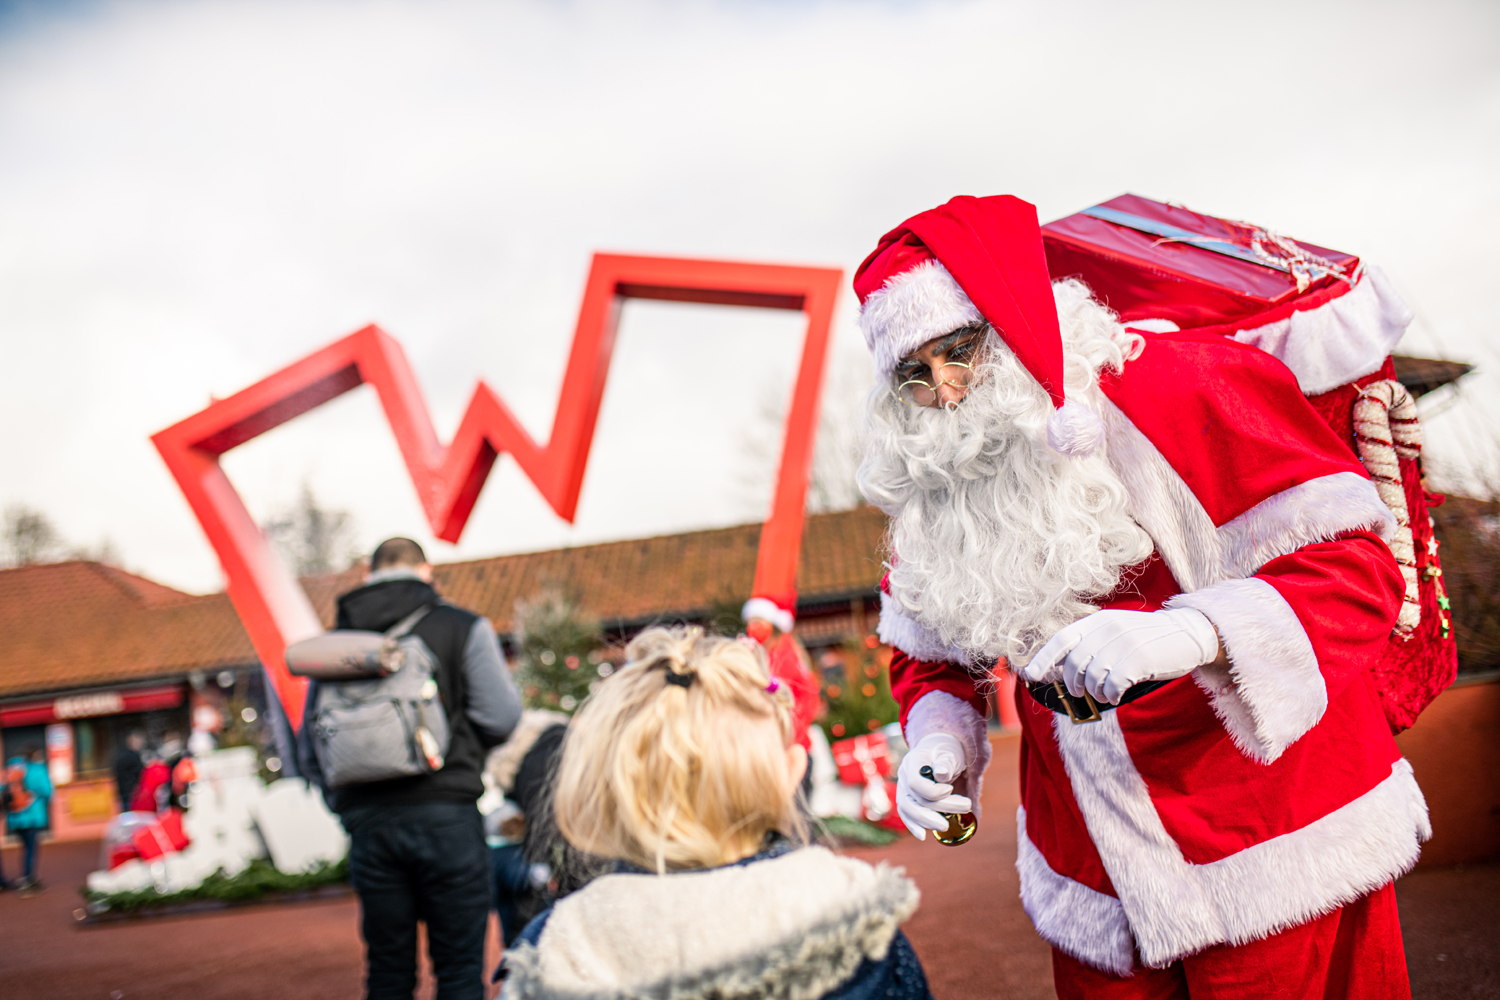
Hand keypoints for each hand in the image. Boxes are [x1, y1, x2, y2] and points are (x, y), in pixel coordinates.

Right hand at [896, 733, 971, 840]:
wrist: (939, 752)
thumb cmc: (946, 752)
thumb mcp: (950, 753)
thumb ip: (945, 763)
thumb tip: (941, 774)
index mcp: (912, 761)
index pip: (915, 783)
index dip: (933, 791)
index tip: (950, 789)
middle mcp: (903, 775)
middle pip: (914, 799)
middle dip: (938, 809)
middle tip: (963, 808)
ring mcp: (903, 788)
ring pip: (908, 809)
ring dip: (928, 820)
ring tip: (947, 826)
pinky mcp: (907, 799)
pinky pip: (906, 814)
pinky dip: (914, 825)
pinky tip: (923, 835)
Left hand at [1022, 607, 1220, 705]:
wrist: (1186, 633)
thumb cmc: (1144, 638)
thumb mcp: (1113, 634)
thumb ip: (1087, 646)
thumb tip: (1052, 668)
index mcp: (1097, 621)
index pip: (1061, 639)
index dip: (1043, 659)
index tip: (1031, 676)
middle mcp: (1108, 629)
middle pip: (1074, 664)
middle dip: (1072, 683)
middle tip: (1079, 692)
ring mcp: (1124, 643)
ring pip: (1093, 677)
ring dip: (1095, 692)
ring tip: (1104, 693)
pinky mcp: (1140, 658)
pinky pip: (1113, 684)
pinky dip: (1111, 695)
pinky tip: (1117, 695)